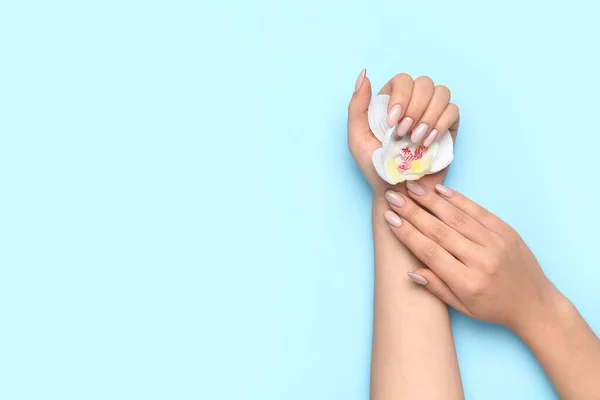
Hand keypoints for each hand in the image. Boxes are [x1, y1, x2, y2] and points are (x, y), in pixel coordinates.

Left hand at [347, 70, 459, 193]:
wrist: (397, 190)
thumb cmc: (375, 167)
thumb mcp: (357, 137)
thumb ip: (357, 105)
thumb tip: (364, 74)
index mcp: (392, 101)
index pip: (402, 80)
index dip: (401, 96)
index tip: (392, 122)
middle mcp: (414, 103)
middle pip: (424, 83)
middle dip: (415, 108)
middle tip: (404, 134)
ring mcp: (433, 113)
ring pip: (442, 93)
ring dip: (428, 116)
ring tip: (416, 140)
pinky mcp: (448, 127)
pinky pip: (453, 111)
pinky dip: (441, 124)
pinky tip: (428, 142)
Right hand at [382, 182, 559, 330]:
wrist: (535, 303)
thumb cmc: (494, 308)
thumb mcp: (463, 307)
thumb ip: (437, 287)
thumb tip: (411, 271)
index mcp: (468, 282)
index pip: (430, 252)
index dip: (407, 233)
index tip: (390, 218)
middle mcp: (481, 259)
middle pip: (439, 230)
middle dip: (412, 212)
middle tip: (392, 197)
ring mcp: (495, 242)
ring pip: (456, 216)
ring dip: (430, 200)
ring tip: (410, 187)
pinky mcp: (505, 230)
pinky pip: (477, 210)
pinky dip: (457, 199)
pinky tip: (439, 190)